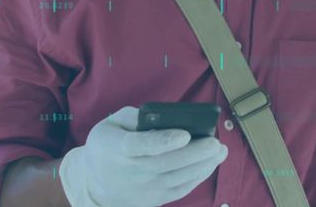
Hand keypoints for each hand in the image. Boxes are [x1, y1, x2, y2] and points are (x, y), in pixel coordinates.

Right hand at [59, 106, 227, 206]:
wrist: (94, 183)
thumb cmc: (108, 145)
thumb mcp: (111, 123)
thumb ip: (135, 116)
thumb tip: (162, 116)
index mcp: (119, 148)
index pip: (143, 145)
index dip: (164, 141)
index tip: (184, 134)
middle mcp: (132, 171)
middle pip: (167, 163)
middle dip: (195, 153)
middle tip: (216, 143)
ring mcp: (144, 189)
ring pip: (178, 178)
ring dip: (202, 166)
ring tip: (220, 151)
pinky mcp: (154, 199)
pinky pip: (180, 189)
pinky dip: (197, 178)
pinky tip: (210, 164)